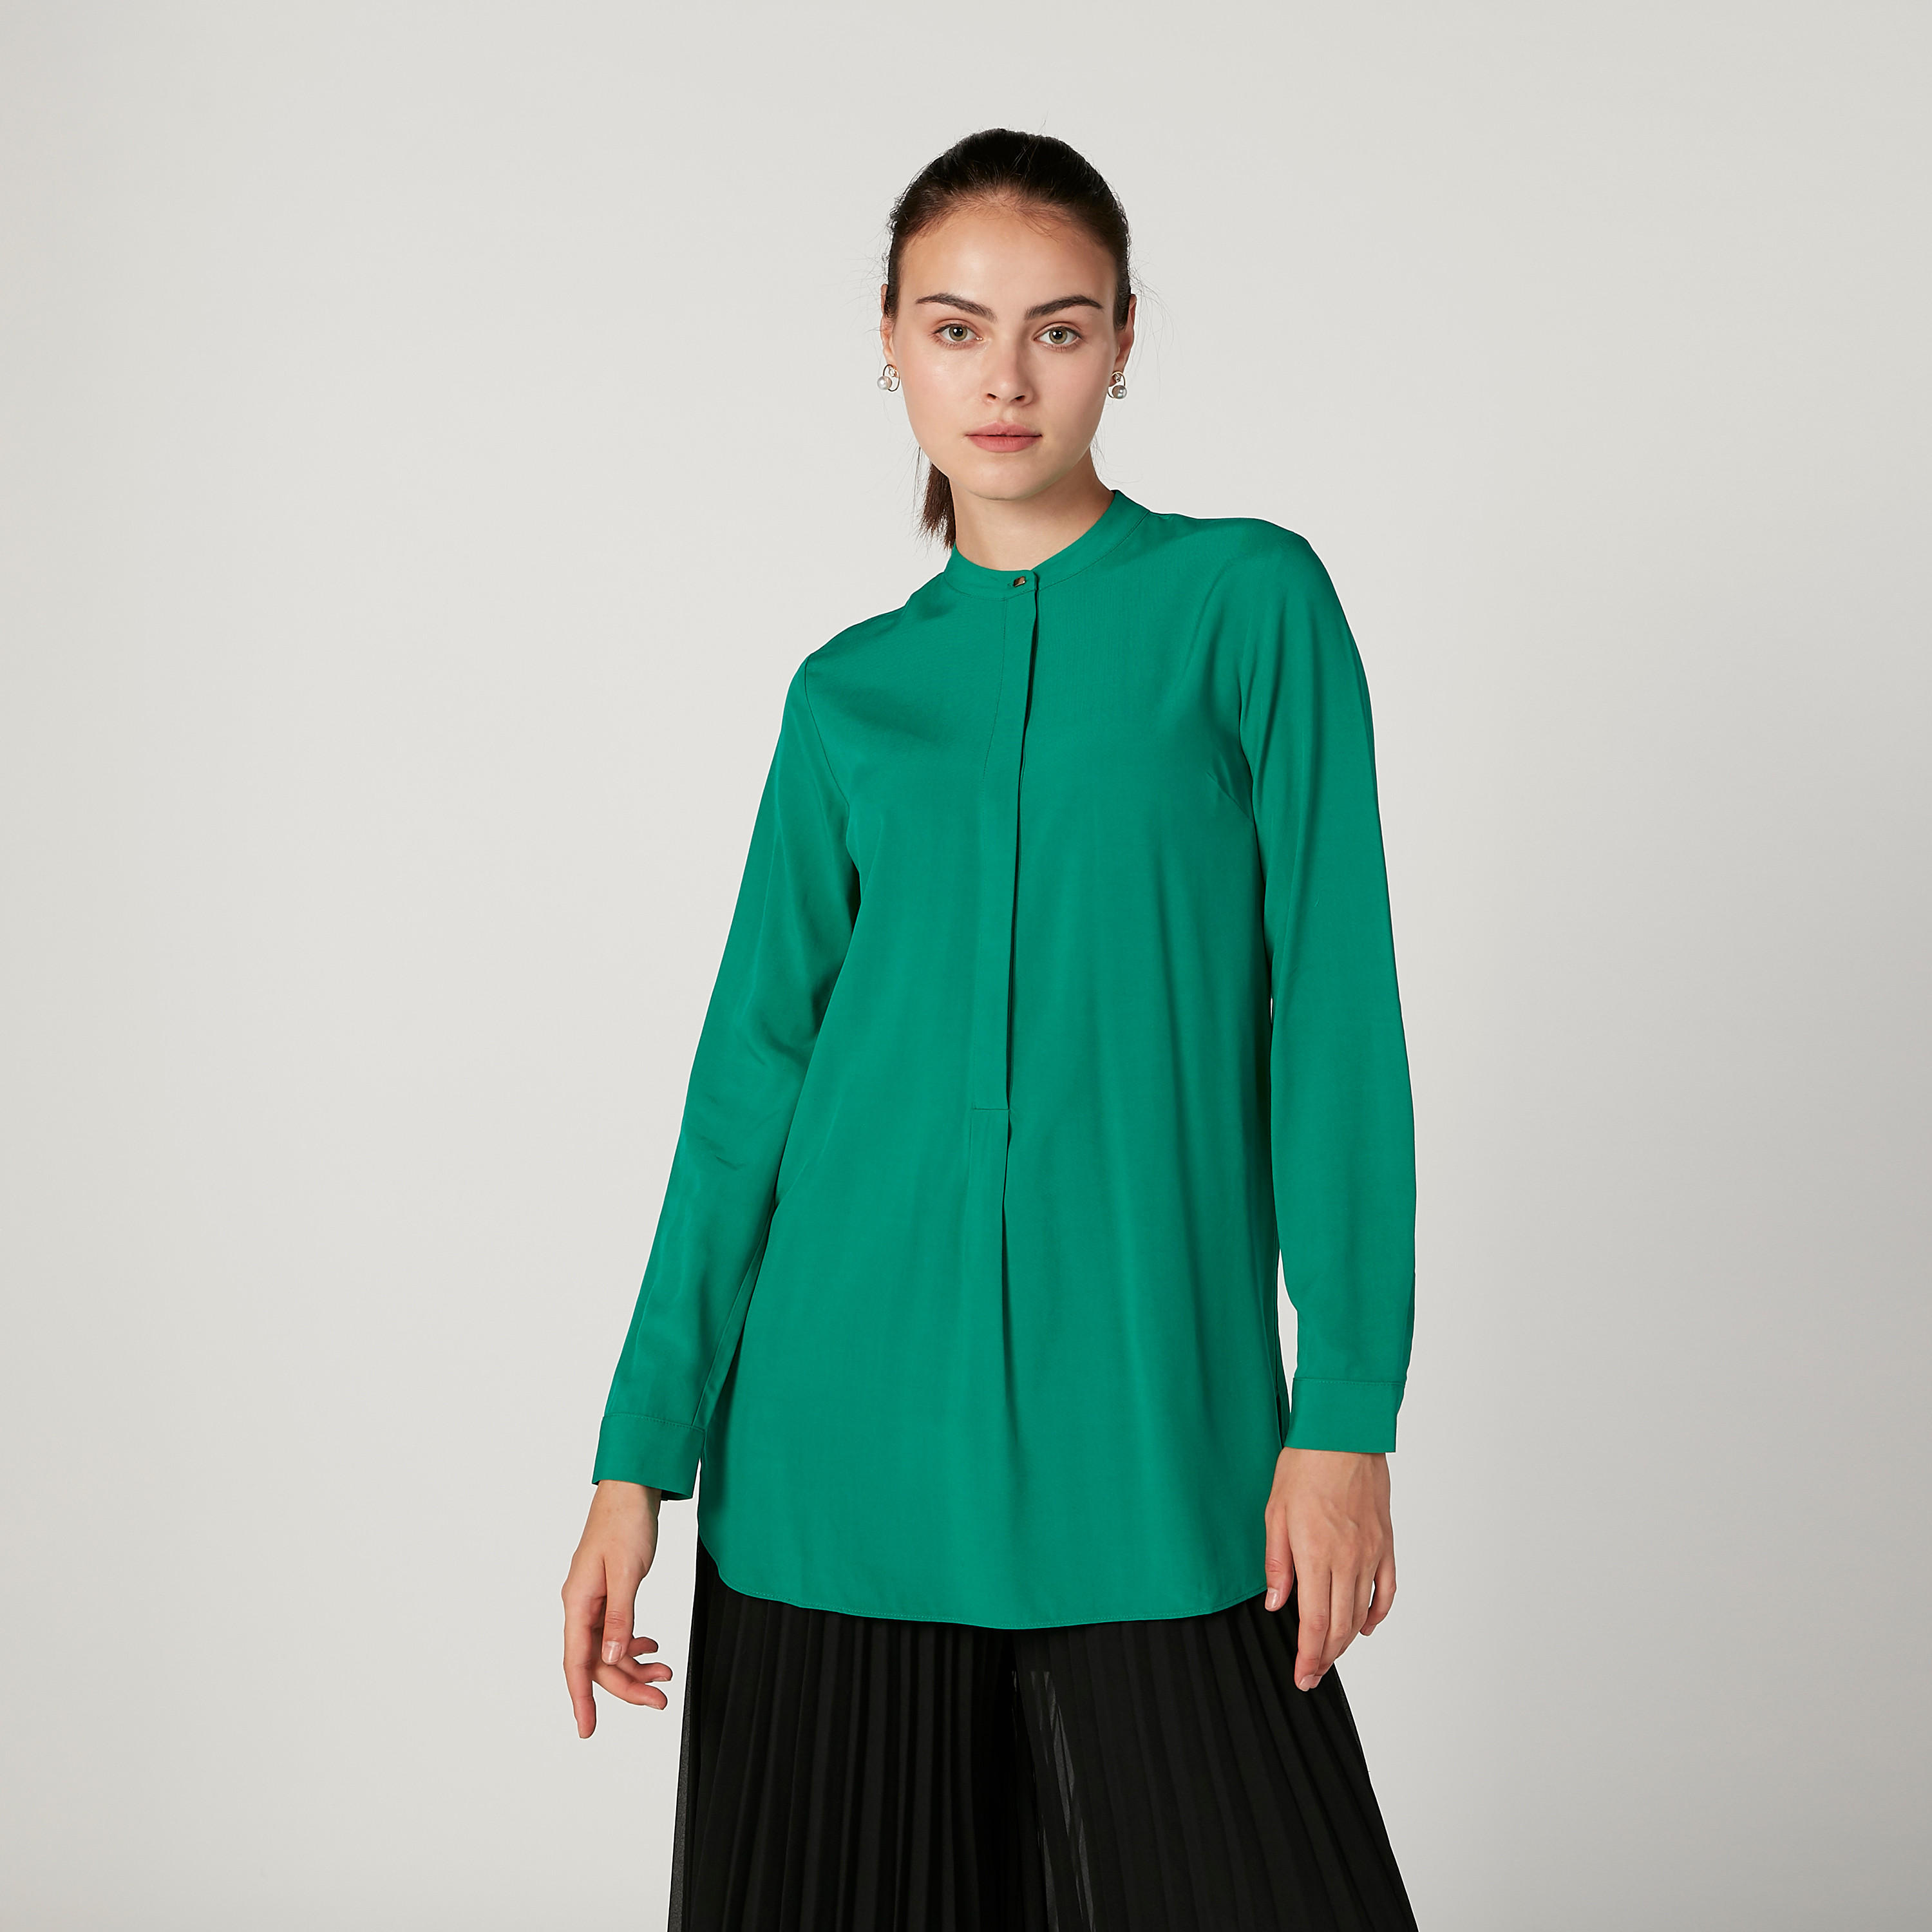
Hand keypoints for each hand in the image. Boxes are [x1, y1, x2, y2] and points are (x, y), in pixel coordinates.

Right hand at [562, 1479, 673, 1736]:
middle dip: (627, 1685)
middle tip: (660, 1700)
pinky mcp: (609, 1594)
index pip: (576, 1662)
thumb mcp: (627, 1572)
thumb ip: (619, 1618)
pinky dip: (634, 1643)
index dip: (582, 1699)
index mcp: (578, 1602)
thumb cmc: (624, 1523)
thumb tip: (610, 1659)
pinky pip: (617, 1631)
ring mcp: (594, 1600)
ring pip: (609, 1649)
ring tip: (665, 1674)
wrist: (631, 1489)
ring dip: (635, 1665)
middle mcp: (581, 1605)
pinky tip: (653, 1646)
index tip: (588, 1729)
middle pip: (598, 1662)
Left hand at [1261, 1447, 1394, 1691]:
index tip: (1302, 1677)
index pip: (1315, 1622)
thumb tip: (1277, 1604)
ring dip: (1347, 1638)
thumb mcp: (1275, 1513)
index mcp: (1316, 1555)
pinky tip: (1365, 1625)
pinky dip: (1377, 1613)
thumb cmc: (1304, 1466)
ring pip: (1362, 1611)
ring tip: (1331, 1653)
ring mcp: (1371, 1553)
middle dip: (1326, 1656)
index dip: (1309, 1656)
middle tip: (1312, 1674)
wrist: (1343, 1433)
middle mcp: (1348, 1560)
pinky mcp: (1385, 1542)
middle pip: (1341, 1625)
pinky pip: (1387, 1589)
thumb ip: (1277, 1563)